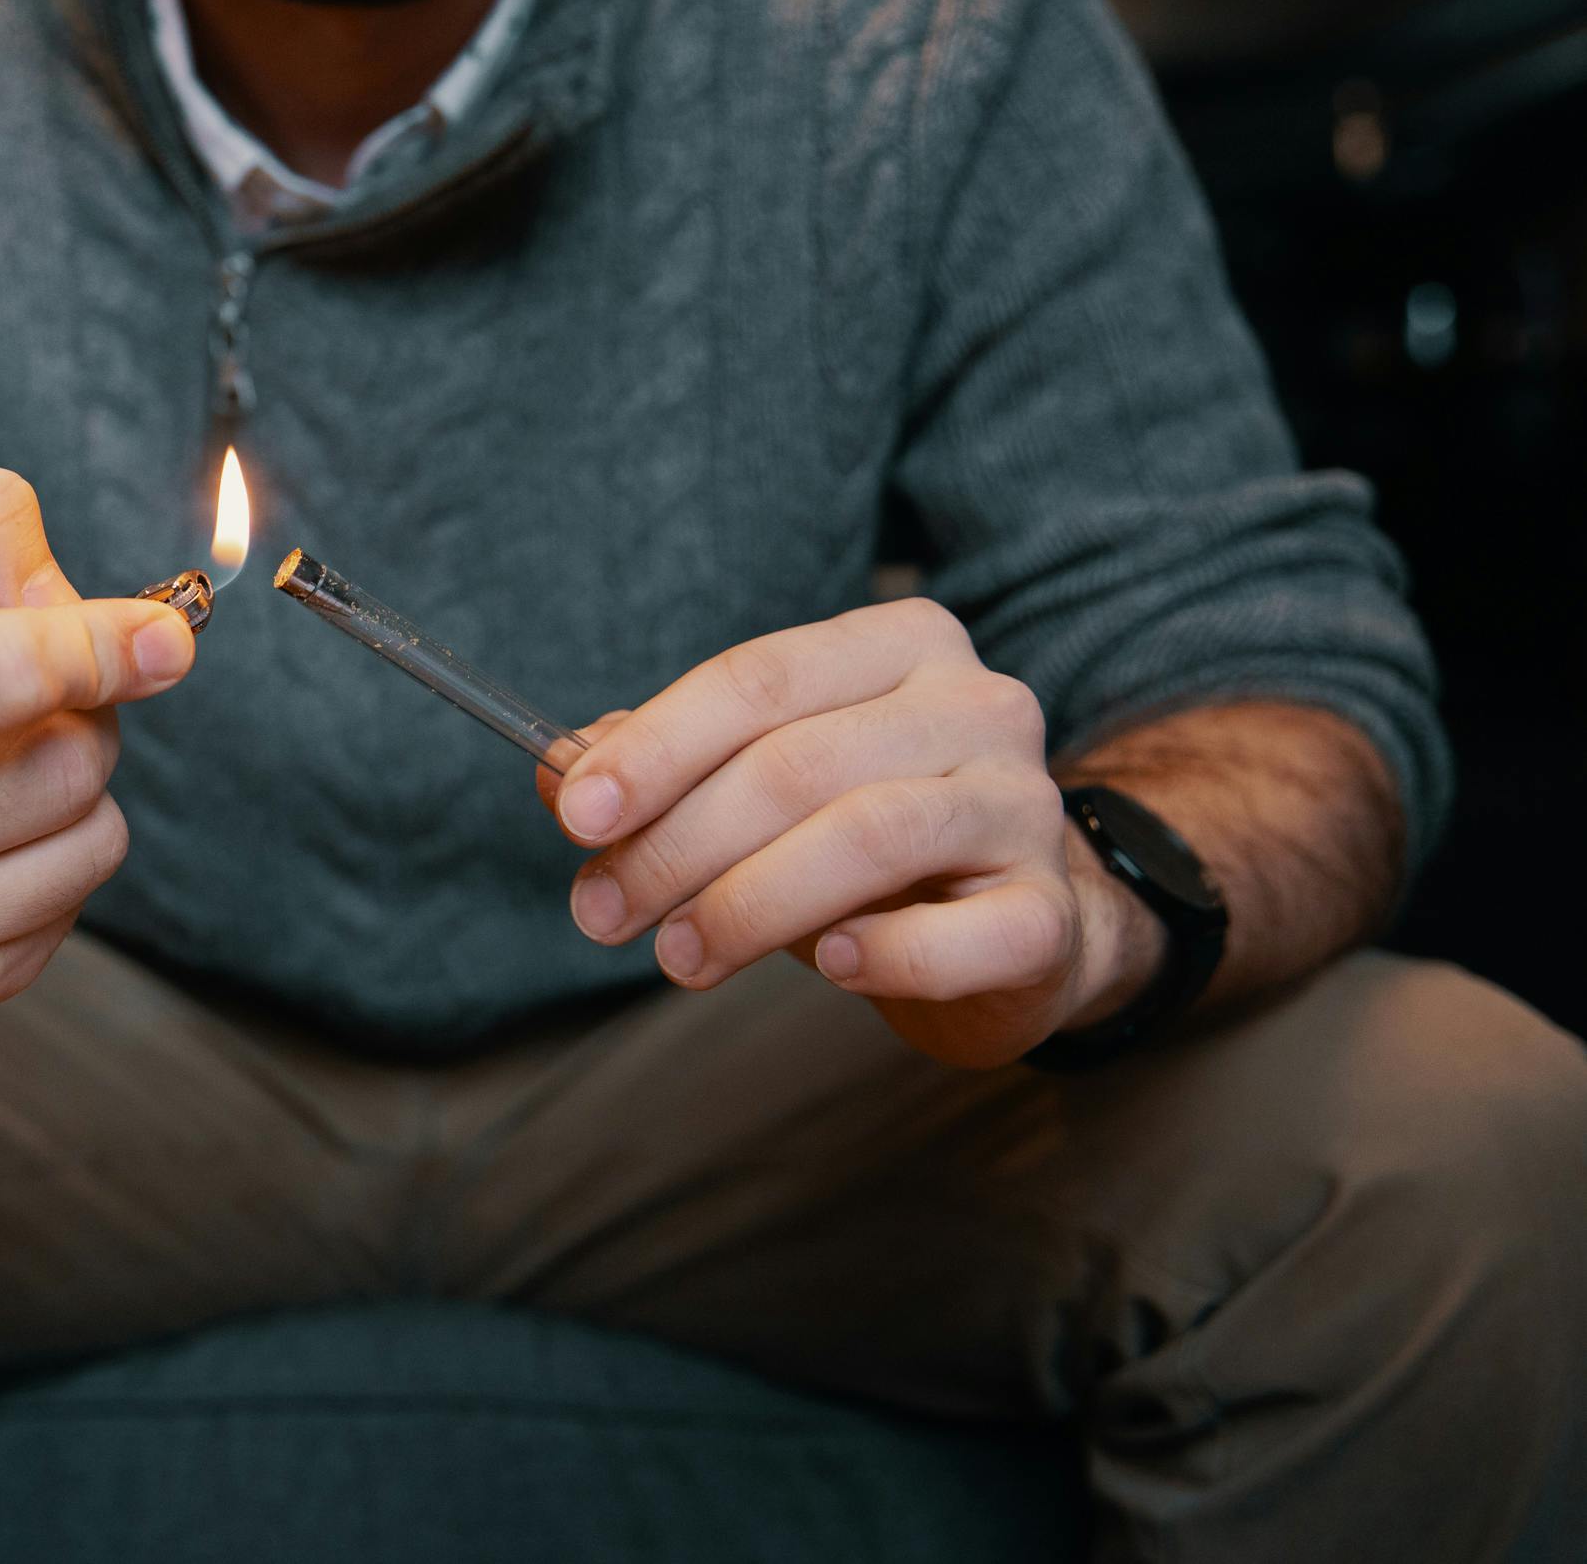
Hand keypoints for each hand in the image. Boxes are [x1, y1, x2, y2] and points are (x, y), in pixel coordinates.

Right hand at [0, 468, 194, 1023]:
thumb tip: (120, 628)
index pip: (9, 677)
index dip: (104, 644)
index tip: (162, 637)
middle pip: (71, 763)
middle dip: (77, 713)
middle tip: (15, 700)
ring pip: (96, 840)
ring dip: (76, 787)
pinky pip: (81, 904)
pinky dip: (56, 854)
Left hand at [537, 597, 1157, 1066]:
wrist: (1018, 932)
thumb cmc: (866, 847)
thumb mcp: (760, 790)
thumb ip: (668, 774)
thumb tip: (561, 775)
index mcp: (899, 645)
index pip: (759, 679)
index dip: (657, 747)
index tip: (575, 813)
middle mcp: (977, 704)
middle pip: (797, 763)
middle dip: (677, 844)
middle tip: (601, 912)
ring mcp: (1026, 805)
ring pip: (868, 836)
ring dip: (748, 903)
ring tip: (678, 955)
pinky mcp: (1052, 912)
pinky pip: (964, 934)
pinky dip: (885, 954)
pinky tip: (833, 968)